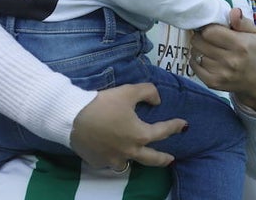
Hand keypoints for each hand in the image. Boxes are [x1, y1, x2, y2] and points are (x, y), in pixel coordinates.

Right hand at [69, 83, 185, 170]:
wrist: (73, 117)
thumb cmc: (103, 104)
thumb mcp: (128, 91)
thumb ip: (148, 92)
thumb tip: (157, 100)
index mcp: (140, 135)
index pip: (163, 131)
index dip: (175, 126)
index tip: (183, 125)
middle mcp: (130, 151)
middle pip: (151, 159)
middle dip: (163, 159)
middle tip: (170, 159)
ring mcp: (113, 159)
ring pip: (129, 164)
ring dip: (136, 160)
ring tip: (137, 156)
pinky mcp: (98, 161)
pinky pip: (110, 162)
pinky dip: (114, 158)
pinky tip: (112, 152)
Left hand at [191, 8, 255, 109]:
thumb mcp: (255, 33)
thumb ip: (242, 21)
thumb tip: (233, 11)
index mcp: (240, 45)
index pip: (210, 31)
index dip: (208, 27)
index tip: (211, 28)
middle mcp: (230, 60)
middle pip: (199, 42)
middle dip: (200, 36)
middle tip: (206, 36)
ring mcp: (221, 73)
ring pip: (196, 54)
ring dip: (198, 48)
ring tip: (207, 47)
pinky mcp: (213, 83)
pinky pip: (194, 67)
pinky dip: (195, 60)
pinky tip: (204, 57)